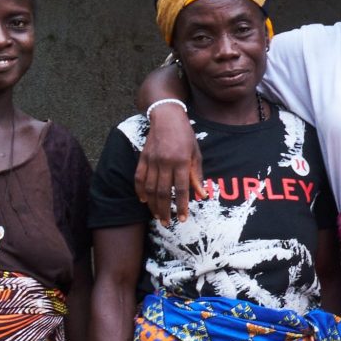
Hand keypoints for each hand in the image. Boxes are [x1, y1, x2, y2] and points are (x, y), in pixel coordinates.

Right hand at [133, 105, 206, 228]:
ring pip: (149, 188)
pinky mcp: (142, 158)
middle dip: (165, 210)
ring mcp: (151, 160)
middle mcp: (165, 162)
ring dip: (153, 204)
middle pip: (163, 192)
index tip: (183, 218)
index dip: (183, 205)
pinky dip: (139, 190)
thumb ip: (196, 175)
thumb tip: (202, 195)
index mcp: (181, 161)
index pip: (182, 189)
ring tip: (157, 216)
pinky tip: (144, 200)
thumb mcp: (196, 154)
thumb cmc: (185, 136)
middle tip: (167, 223)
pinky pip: (139, 177)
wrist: (166, 117)